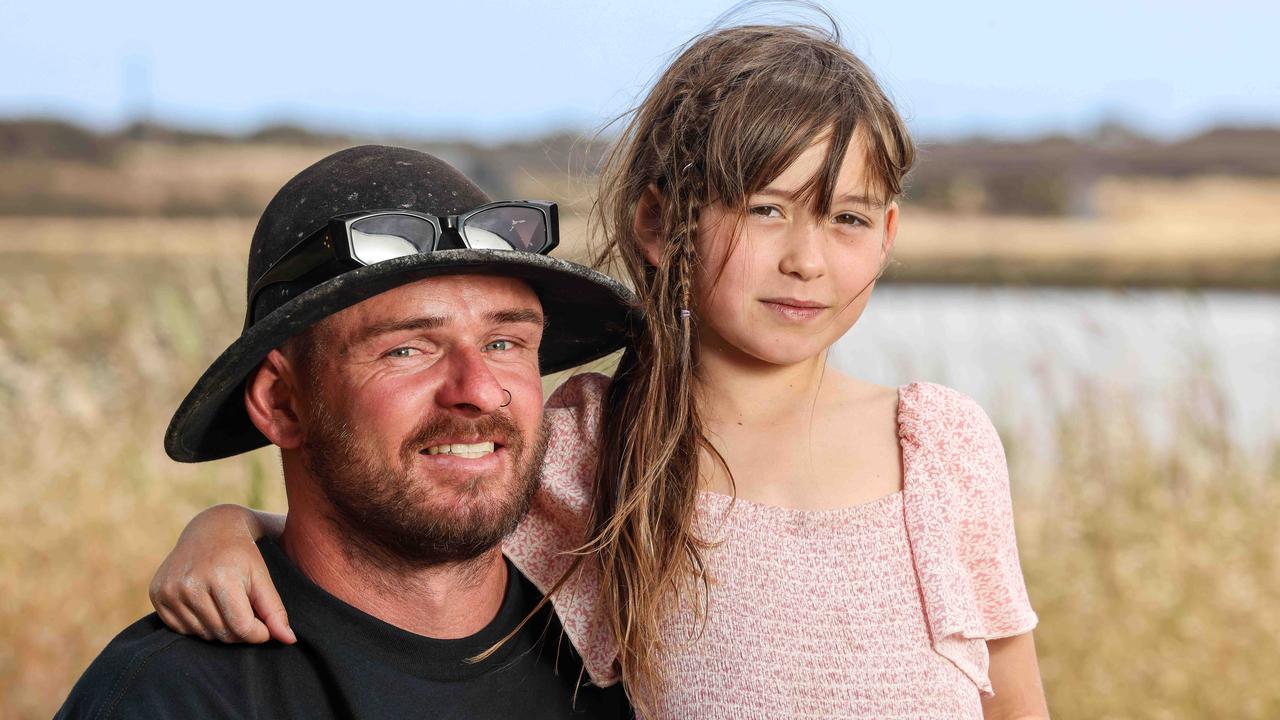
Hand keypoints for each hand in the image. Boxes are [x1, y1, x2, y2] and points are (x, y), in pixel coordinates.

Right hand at [148, 504, 294, 643]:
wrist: (210, 529)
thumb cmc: (242, 554)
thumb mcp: (263, 577)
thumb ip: (275, 610)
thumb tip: (289, 640)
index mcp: (221, 576)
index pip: (242, 627)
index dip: (259, 633)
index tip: (266, 628)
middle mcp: (191, 583)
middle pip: (221, 633)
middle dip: (240, 631)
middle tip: (247, 614)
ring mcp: (170, 589)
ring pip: (202, 634)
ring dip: (219, 629)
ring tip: (228, 606)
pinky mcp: (157, 594)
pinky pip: (182, 629)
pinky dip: (198, 624)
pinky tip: (207, 604)